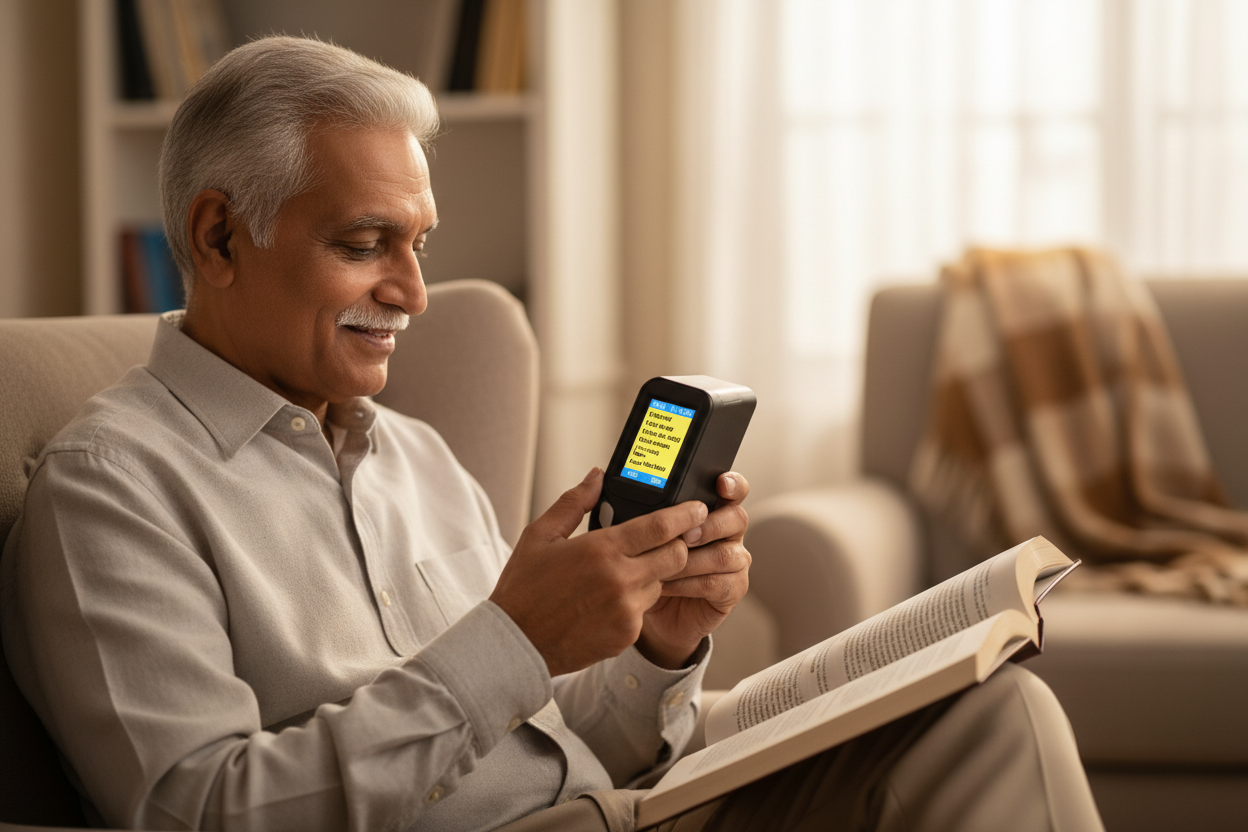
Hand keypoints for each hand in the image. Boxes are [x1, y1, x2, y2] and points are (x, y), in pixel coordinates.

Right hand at [489, 469, 707, 676]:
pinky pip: (644, 610)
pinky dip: (635, 602)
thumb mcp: (540, 536)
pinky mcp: (627, 634)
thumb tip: (597, 476)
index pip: (661, 527)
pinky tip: (609, 600)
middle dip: (678, 544)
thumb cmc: (524, 589)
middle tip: (670, 539)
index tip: (698, 508)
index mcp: (601, 550)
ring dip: (653, 574)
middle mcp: (620, 580)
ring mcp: (627, 610)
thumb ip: (574, 502)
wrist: (515, 644)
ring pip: (661, 583)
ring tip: (623, 573)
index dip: (686, 515)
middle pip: (676, 555)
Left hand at [636, 472, 750, 668]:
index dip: (732, 484)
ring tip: (664, 567)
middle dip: (711, 525)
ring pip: (726, 554)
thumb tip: (598, 478)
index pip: (731, 490)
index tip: (720, 484)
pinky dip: (689, 584)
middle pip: (737, 518)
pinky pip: (718, 583)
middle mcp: (725, 533)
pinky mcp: (730, 590)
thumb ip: (625, 507)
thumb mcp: (634, 534)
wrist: (647, 610)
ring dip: (693, 560)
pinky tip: (666, 585)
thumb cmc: (643, 566)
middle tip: (685, 535)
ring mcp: (733, 562)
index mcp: (708, 510)